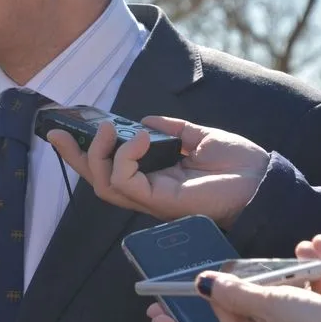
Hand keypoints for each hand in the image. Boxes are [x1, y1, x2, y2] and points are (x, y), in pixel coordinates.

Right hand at [47, 116, 268, 227]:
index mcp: (154, 176)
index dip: (86, 150)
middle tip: (56, 132)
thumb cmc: (239, 163)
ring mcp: (151, 198)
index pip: (110, 167)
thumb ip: (171, 129)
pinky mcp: (159, 201)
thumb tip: (143, 120)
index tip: (67, 127)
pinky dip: (125, 156)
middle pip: (96, 179)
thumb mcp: (199, 136)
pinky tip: (140, 139)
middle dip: (73, 156)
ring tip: (108, 128)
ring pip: (103, 183)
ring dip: (98, 152)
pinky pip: (125, 181)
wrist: (264, 180)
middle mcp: (147, 190)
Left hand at [146, 234, 320, 321]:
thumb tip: (202, 284)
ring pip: (308, 290)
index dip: (224, 299)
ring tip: (302, 247)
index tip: (219, 276)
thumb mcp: (267, 306)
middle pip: (273, 303)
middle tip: (268, 262)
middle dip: (272, 276)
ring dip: (303, 265)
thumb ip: (236, 293)